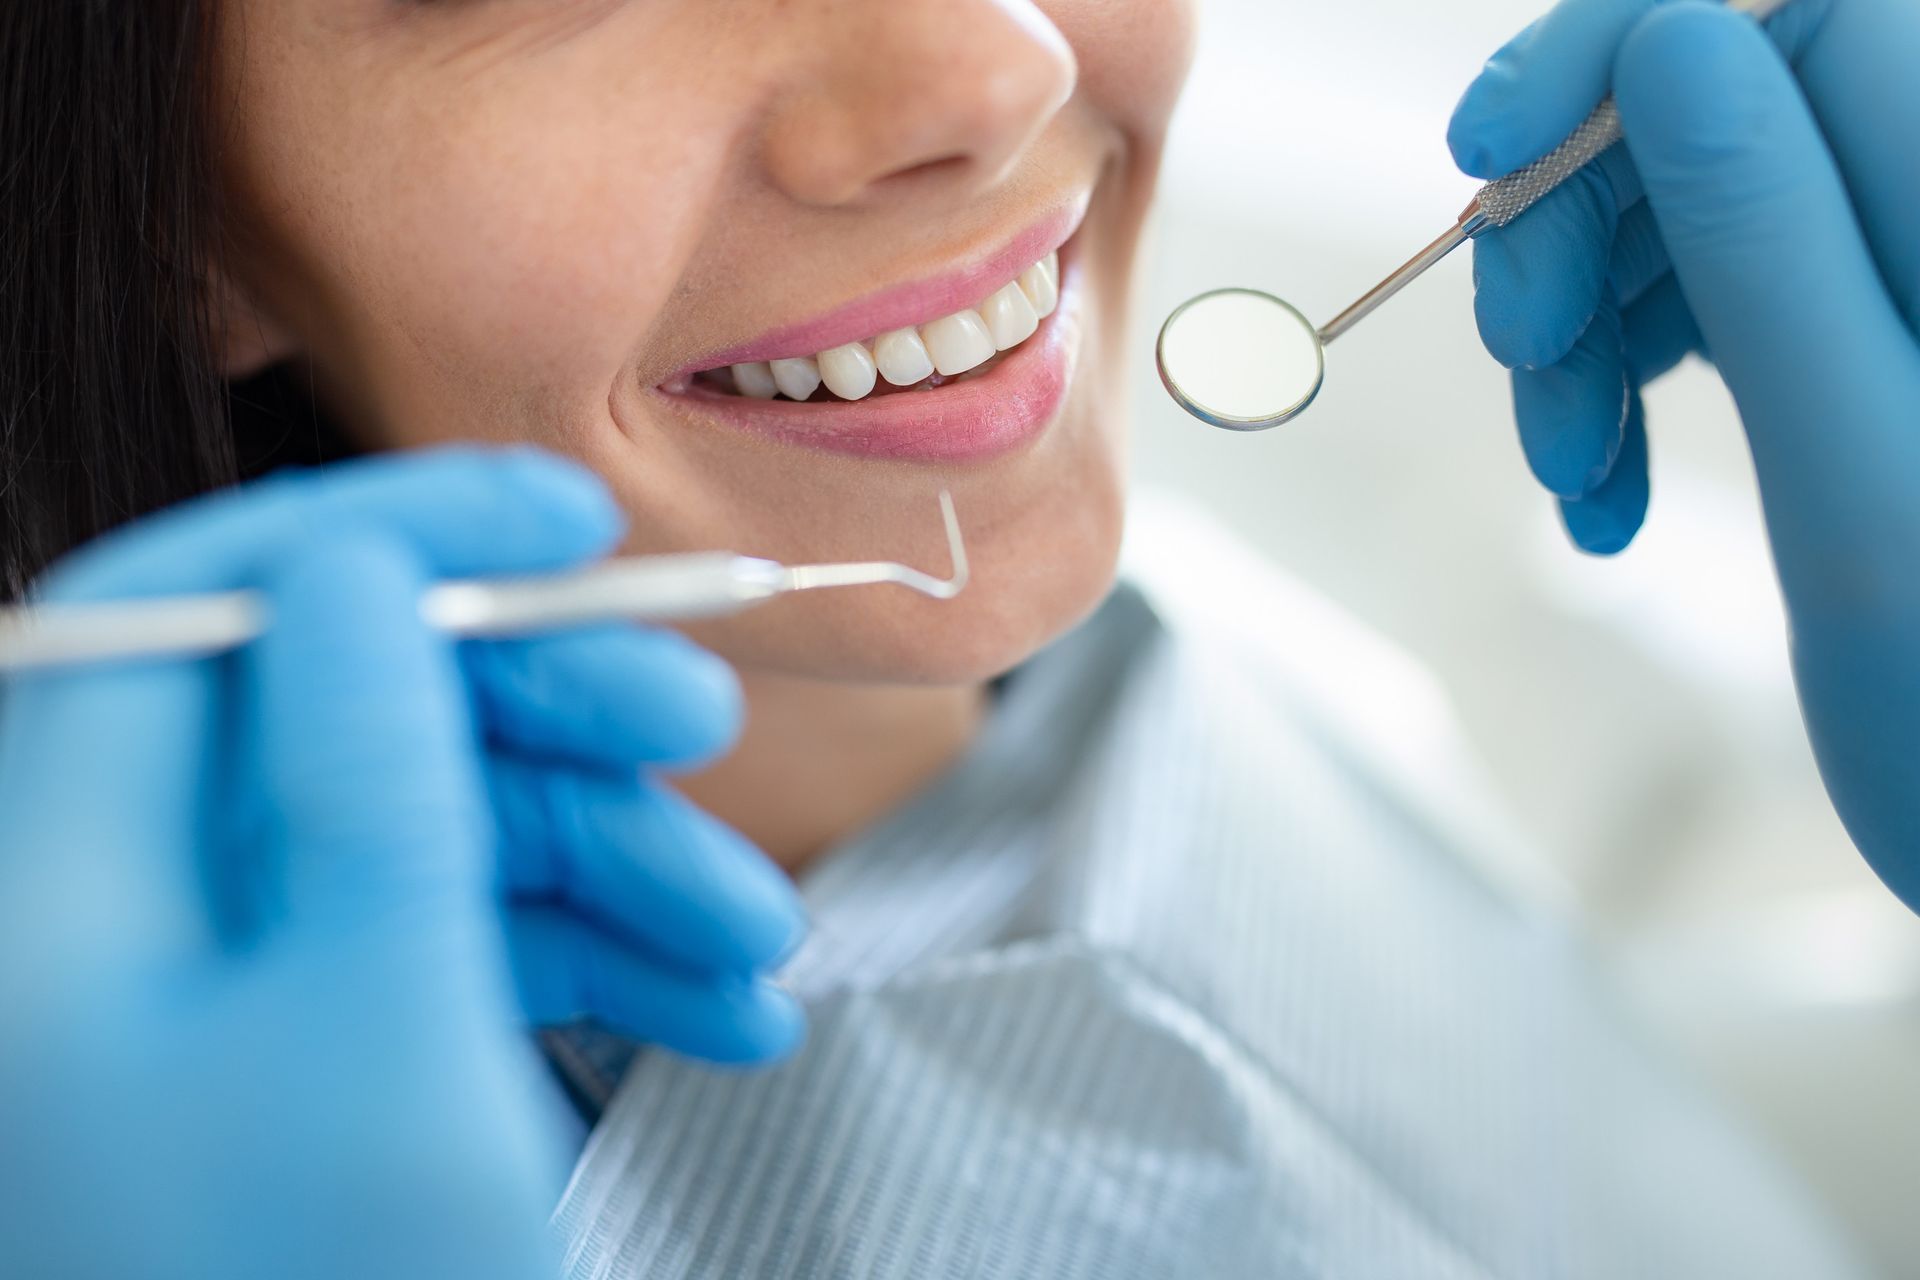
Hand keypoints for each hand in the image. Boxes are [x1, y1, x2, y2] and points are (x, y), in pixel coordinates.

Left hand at [0, 448, 804, 1279]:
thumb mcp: (374, 1017)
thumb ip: (364, 768)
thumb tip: (362, 563)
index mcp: (67, 893)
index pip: (204, 611)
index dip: (384, 530)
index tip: (563, 514)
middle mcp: (137, 926)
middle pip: (351, 721)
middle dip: (544, 714)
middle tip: (699, 722)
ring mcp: (245, 1000)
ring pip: (438, 840)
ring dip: (613, 862)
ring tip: (746, 929)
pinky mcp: (337, 1063)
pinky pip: (468, 952)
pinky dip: (597, 960)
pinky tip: (720, 1003)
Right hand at [1448, 0, 1919, 902]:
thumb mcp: (1861, 468)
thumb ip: (1772, 241)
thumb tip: (1670, 41)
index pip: (1776, 14)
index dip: (1610, 50)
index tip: (1481, 150)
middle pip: (1708, 108)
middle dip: (1574, 218)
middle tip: (1519, 350)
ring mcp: (1889, 281)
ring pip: (1682, 216)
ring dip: (1581, 327)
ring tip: (1565, 468)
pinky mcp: (1849, 347)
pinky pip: (1700, 311)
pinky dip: (1618, 388)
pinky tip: (1597, 495)